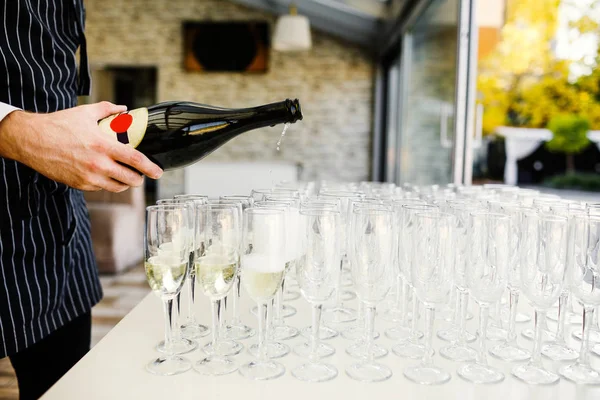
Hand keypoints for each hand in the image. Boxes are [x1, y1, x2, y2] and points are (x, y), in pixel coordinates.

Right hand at [0, 101, 162, 191]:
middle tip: (141, 174)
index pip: (135, 160)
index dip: (150, 168)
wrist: (31, 140)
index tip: (158, 172)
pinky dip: (108, 184)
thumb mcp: (85, 112)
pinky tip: (106, 175)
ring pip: (117, 187)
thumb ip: (108, 110)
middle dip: (140, 178)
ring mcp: (89, 177)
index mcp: (103, 146)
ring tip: (126, 176)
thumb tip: (124, 109)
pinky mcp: (79, 185)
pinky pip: (101, 188)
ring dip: (125, 183)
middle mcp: (98, 164)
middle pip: (130, 179)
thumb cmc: (58, 125)